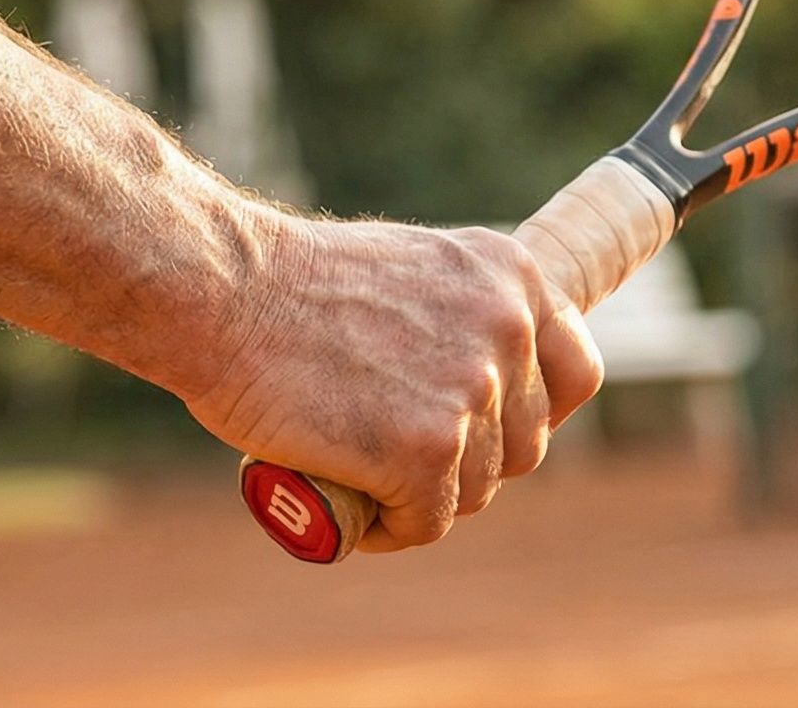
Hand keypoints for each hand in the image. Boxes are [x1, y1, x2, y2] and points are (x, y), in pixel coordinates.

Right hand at [186, 215, 603, 552]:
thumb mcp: (409, 269)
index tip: (488, 427)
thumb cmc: (290, 284)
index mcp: (512, 275)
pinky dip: (392, 528)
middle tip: (397, 455)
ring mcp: (471, 391)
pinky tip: (355, 509)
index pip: (575, 372)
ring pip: (476, 488)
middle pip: (522, 443)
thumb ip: (458, 313)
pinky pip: (430, 522)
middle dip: (468, 462)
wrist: (222, 291)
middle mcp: (508, 329)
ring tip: (362, 476)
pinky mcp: (426, 451)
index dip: (531, 411)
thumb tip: (480, 373)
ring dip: (425, 497)